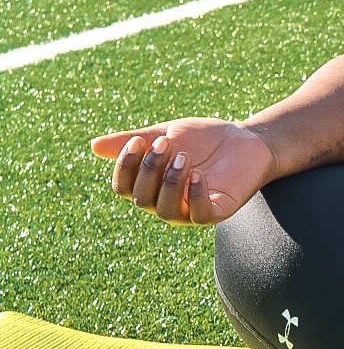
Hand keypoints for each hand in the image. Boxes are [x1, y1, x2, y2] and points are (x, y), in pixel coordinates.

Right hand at [91, 119, 274, 226]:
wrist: (246, 138)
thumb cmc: (204, 139)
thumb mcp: (166, 133)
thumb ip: (134, 141)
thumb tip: (93, 146)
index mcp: (150, 186)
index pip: (122, 188)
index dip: (124, 167)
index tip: (137, 141)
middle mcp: (166, 203)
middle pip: (141, 198)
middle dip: (149, 168)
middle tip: (166, 143)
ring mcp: (191, 210)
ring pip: (166, 210)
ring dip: (170, 182)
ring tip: (183, 157)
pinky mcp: (217, 211)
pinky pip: (200, 215)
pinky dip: (195, 196)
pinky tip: (197, 175)